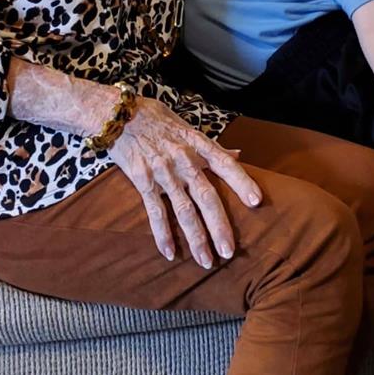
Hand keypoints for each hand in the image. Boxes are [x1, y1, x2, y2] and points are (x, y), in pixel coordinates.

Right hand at [108, 97, 261, 266]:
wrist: (117, 114)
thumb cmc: (154, 118)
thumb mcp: (185, 126)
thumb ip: (211, 146)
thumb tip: (237, 155)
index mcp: (196, 144)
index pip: (225, 163)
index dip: (241, 181)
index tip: (257, 201)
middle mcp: (183, 159)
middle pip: (206, 195)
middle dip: (219, 225)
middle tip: (229, 251)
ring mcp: (163, 171)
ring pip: (183, 209)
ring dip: (195, 238)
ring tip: (206, 261)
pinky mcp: (143, 180)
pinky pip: (155, 211)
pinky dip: (162, 233)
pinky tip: (169, 253)